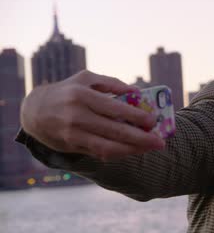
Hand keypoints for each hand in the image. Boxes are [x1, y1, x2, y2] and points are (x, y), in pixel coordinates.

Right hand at [20, 70, 165, 159]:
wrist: (34, 110)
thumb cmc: (68, 91)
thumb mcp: (86, 78)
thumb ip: (111, 83)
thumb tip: (136, 91)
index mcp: (82, 95)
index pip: (114, 108)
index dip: (135, 116)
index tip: (153, 121)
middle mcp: (77, 116)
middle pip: (114, 131)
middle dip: (140, 138)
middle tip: (159, 141)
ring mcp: (73, 134)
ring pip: (107, 146)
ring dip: (131, 150)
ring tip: (149, 148)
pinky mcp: (72, 146)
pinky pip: (98, 152)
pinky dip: (118, 153)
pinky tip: (133, 150)